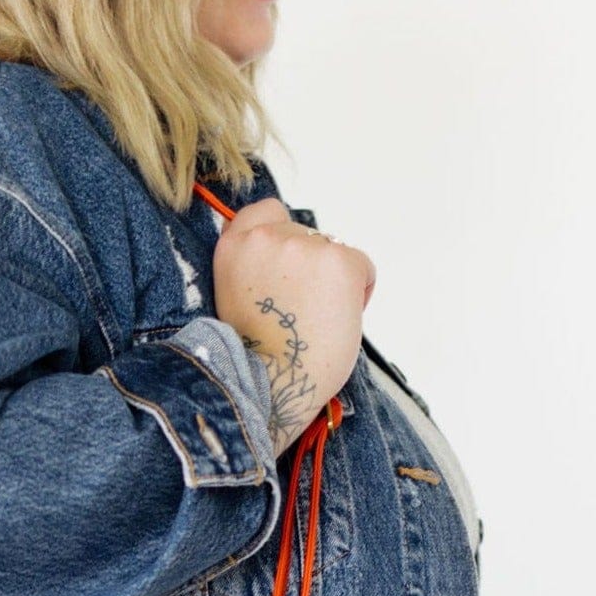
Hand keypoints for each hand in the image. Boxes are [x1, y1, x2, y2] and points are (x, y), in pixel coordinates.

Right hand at [212, 199, 373, 451]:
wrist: (275, 383)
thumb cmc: (258, 357)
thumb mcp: (238, 297)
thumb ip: (257, 269)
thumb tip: (295, 267)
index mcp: (233, 246)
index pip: (263, 212)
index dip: (280, 235)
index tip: (285, 264)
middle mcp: (266, 237)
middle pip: (305, 234)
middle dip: (309, 264)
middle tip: (304, 308)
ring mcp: (304, 245)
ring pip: (334, 250)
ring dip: (333, 279)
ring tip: (319, 319)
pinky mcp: (340, 260)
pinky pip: (362, 266)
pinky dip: (359, 291)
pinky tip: (340, 318)